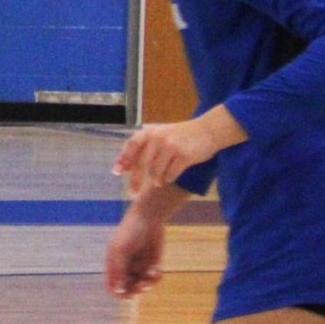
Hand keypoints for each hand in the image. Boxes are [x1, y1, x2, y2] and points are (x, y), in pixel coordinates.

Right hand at [104, 210, 167, 298]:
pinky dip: (155, 277)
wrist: (148, 219)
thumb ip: (118, 271)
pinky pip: (154, 278)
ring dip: (147, 284)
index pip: (112, 286)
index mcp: (113, 264)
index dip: (118, 292)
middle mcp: (126, 267)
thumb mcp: (121, 251)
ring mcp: (140, 266)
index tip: (126, 294)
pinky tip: (156, 269)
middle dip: (134, 290)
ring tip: (151, 275)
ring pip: (142, 285)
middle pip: (128, 288)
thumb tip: (118, 292)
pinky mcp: (153, 264)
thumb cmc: (130, 232)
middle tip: (140, 286)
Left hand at [115, 111, 238, 188]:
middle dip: (136, 181)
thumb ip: (143, 149)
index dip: (123, 159)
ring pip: (156, 171)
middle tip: (131, 193)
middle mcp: (158, 138)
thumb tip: (126, 169)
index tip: (116, 173)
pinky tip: (170, 176)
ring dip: (156, 180)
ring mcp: (171, 146)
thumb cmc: (179, 136)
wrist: (207, 131)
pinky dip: (168, 178)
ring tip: (158, 181)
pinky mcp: (184, 156)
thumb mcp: (159, 136)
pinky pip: (170, 174)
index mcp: (149, 132)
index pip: (131, 146)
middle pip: (142, 164)